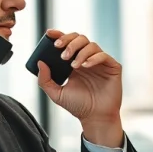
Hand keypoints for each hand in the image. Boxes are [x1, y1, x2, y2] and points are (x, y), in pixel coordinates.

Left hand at [36, 29, 123, 145]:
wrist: (95, 118)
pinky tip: (86, 66)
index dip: (59, 35)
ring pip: (91, 45)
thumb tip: (40, 62)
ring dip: (80, 52)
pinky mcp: (112, 67)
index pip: (67, 42)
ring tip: (74, 65)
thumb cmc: (78, 106)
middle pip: (80, 38)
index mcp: (74, 62)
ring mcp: (100, 62)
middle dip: (69, 42)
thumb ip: (45, 80)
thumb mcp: (56, 94)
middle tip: (62, 54)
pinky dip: (93, 58)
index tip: (49, 34)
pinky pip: (103, 55)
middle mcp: (87, 59)